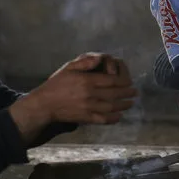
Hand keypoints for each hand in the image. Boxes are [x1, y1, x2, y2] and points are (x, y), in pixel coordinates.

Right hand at [10, 53, 136, 141]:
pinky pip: (103, 119)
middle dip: (127, 93)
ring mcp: (88, 108)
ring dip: (123, 106)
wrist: (44, 104)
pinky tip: (119, 116)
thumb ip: (85, 62)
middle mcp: (90, 94)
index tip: (129, 83)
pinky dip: (113, 119)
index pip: (111, 81)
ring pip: (111, 107)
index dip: (123, 82)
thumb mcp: (68, 68)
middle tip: (134, 92)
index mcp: (87, 81)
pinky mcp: (85, 118)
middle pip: (114, 94)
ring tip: (130, 103)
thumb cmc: (56, 84)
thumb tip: (100, 58)